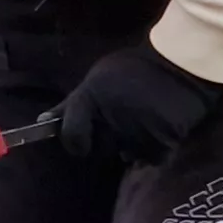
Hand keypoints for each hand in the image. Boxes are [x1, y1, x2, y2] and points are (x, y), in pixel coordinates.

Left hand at [56, 47, 222, 168]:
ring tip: (143, 122)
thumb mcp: (97, 79)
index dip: (75, 143)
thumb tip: (42, 121)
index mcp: (90, 100)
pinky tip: (158, 128)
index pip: (71, 136)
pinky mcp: (160, 143)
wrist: (180, 63)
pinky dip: (154, 149)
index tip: (83, 141)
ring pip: (125, 154)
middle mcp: (110, 119)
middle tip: (123, 122)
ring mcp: (135, 133)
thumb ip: (71, 104)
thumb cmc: (134, 69)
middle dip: (107, 141)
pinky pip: (150, 158)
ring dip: (131, 145)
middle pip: (99, 149)